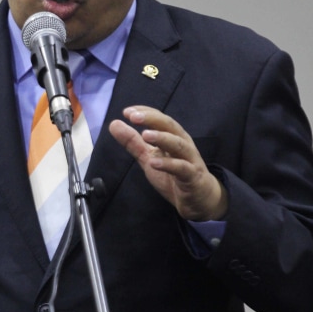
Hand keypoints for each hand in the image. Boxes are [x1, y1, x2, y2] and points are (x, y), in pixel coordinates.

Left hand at [109, 106, 227, 220]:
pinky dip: (168, 164)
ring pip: (178, 144)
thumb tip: (114, 124)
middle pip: (170, 126)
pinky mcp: (192, 176)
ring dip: (162, 138)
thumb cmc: (174, 175)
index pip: (159, 119)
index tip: (127, 112)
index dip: (145, 113)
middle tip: (134, 117)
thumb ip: (133, 142)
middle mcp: (183, 144)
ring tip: (145, 135)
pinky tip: (153, 163)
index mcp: (172, 136)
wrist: (198, 200)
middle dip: (152, 119)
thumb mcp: (149, 157)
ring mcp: (189, 159)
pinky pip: (181, 168)